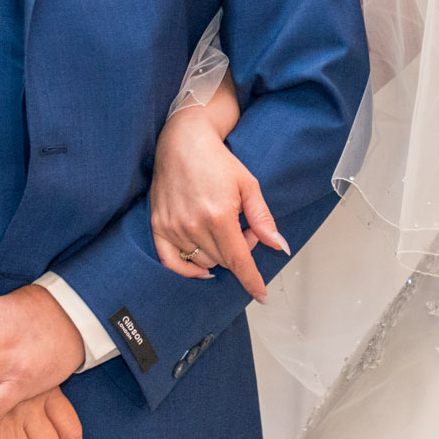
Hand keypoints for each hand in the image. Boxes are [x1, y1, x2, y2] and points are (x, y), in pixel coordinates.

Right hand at [151, 99, 285, 299]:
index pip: (239, 261)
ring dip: (218, 253)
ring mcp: (173, 228)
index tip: (261, 296)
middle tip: (243, 225)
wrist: (183, 142)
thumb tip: (279, 246)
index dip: (252, 280)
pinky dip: (188, 270)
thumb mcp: (249, 185)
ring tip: (222, 227)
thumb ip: (263, 219)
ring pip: (203, 262)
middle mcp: (194, 226)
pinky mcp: (158, 226)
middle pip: (224, 261)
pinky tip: (201, 266)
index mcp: (219, 216)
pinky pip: (172, 262)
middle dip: (239, 250)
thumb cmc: (217, 160)